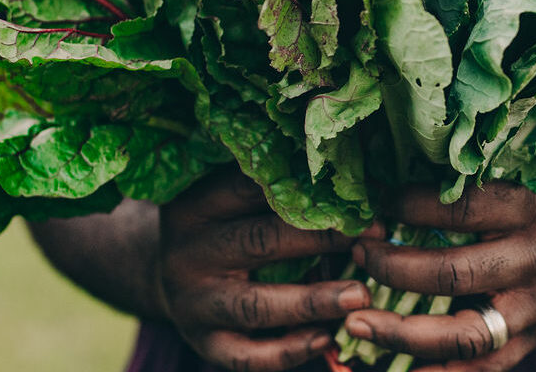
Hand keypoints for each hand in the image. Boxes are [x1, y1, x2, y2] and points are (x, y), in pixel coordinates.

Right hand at [158, 168, 379, 370]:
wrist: (162, 274)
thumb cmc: (217, 226)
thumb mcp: (227, 199)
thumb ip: (275, 190)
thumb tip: (351, 182)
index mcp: (196, 205)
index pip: (252, 190)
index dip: (310, 191)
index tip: (361, 193)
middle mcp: (190, 252)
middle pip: (260, 242)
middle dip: (322, 239)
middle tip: (373, 236)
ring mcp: (193, 302)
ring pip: (256, 304)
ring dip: (312, 301)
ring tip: (360, 294)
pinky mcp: (203, 342)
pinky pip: (247, 355)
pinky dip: (288, 351)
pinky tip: (327, 338)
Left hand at [343, 182, 535, 370]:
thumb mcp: (525, 171)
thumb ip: (469, 177)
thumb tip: (390, 171)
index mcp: (531, 209)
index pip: (460, 209)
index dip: (406, 205)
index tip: (369, 200)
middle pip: (456, 275)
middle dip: (394, 269)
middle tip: (356, 254)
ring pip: (465, 335)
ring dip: (402, 334)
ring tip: (354, 324)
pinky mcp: (535, 340)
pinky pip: (484, 369)